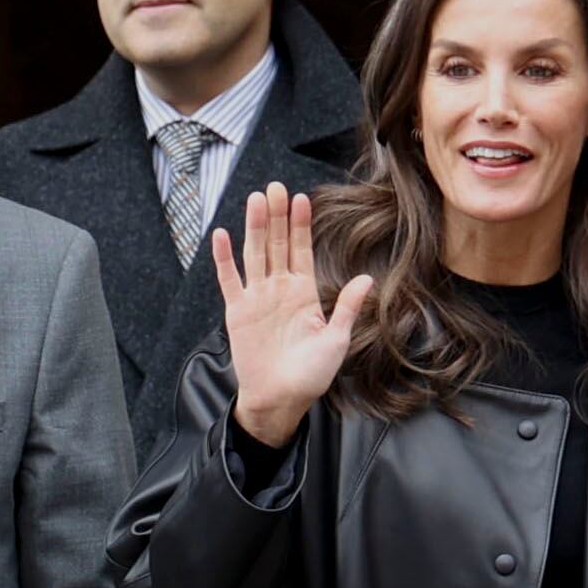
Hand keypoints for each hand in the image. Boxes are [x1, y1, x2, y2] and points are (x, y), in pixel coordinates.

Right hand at [214, 184, 372, 448]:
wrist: (280, 400)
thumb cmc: (311, 376)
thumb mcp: (336, 341)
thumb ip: (346, 307)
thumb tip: (367, 278)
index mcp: (303, 293)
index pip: (302, 251)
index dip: (301, 225)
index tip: (301, 198)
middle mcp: (279, 290)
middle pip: (277, 245)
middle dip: (277, 216)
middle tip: (275, 186)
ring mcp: (256, 298)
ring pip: (255, 254)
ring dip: (255, 228)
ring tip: (255, 200)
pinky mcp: (237, 312)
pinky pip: (228, 280)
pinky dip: (223, 258)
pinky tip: (220, 235)